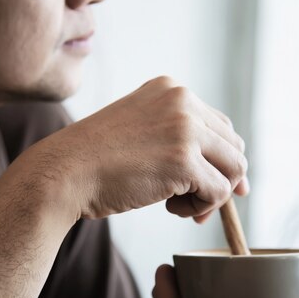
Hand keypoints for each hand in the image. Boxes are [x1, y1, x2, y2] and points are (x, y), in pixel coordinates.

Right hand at [36, 76, 248, 220]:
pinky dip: (202, 208)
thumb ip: (178, 138)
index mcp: (170, 89)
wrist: (63, 173)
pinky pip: (219, 192)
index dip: (218, 159)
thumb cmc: (96, 161)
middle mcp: (182, 100)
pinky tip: (172, 209)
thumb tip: (233, 174)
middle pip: (233, 145)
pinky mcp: (183, 160)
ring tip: (179, 206)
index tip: (206, 185)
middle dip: (221, 179)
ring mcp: (184, 128)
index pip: (219, 125)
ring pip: (234, 168)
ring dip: (212, 195)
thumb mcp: (140, 131)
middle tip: (194, 203)